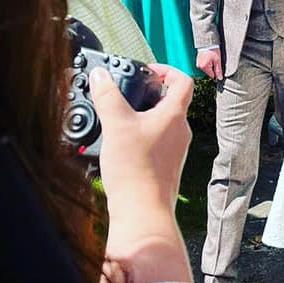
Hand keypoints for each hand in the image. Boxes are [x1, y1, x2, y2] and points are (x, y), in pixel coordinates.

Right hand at [93, 63, 192, 217]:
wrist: (142, 213)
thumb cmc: (136, 170)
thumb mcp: (116, 125)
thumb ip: (107, 96)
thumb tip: (100, 75)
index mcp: (175, 116)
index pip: (183, 81)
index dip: (167, 70)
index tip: (149, 71)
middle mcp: (181, 132)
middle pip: (171, 102)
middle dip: (149, 95)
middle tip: (127, 95)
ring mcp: (175, 151)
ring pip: (162, 124)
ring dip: (143, 117)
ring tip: (119, 120)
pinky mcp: (166, 167)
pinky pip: (157, 143)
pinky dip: (141, 137)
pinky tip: (121, 145)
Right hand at [196, 48, 222, 81]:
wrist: (208, 42)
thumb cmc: (212, 50)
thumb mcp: (217, 60)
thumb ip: (218, 70)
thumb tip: (219, 78)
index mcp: (203, 67)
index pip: (211, 75)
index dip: (216, 72)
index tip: (217, 66)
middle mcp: (199, 66)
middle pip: (208, 71)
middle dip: (212, 67)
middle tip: (215, 60)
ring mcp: (198, 63)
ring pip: (206, 68)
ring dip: (210, 64)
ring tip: (211, 58)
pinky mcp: (198, 60)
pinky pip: (204, 64)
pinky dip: (207, 62)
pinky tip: (209, 57)